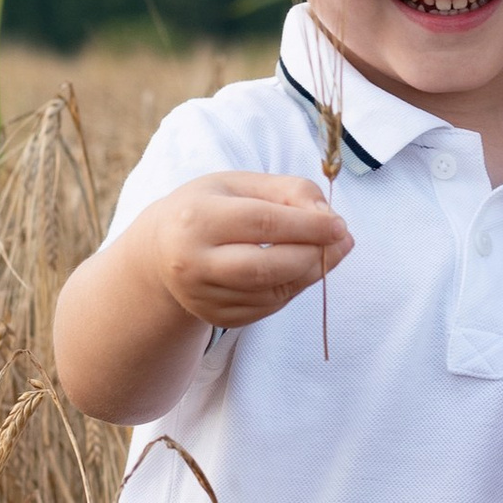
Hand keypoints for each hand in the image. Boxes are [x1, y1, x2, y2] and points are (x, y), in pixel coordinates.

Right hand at [147, 172, 349, 329]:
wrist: (162, 252)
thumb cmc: (208, 208)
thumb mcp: (240, 184)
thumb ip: (289, 191)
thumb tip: (331, 221)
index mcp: (196, 218)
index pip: (262, 224)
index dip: (308, 226)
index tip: (340, 225)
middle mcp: (194, 263)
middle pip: (267, 268)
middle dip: (313, 255)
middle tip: (341, 241)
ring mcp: (203, 296)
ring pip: (272, 292)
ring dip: (310, 273)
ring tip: (326, 252)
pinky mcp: (217, 317)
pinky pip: (269, 307)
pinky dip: (293, 288)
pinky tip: (298, 269)